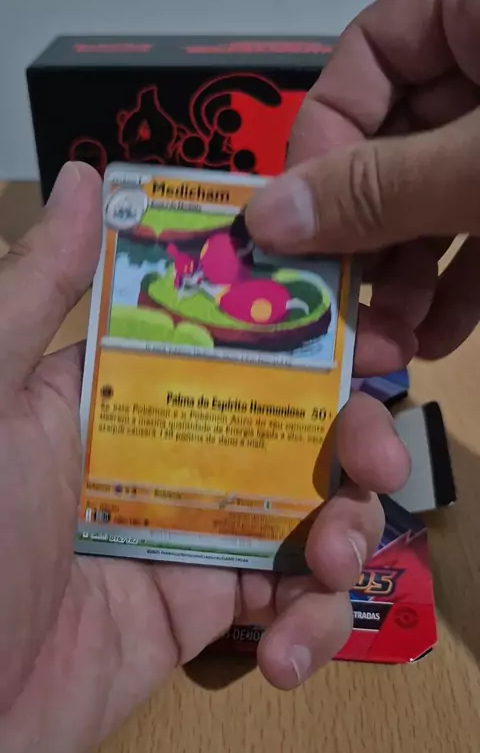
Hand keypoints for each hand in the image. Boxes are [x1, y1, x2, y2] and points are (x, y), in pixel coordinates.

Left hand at [1, 163, 402, 752]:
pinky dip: (315, 620)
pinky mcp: (208, 609)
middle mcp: (171, 452)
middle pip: (296, 426)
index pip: (239, 344)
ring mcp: (196, 530)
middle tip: (378, 456)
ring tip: (330, 561)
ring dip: (347, 532)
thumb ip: (38, 291)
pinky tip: (293, 644)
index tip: (368, 334)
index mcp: (130, 393)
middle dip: (355, 438)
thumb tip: (88, 182)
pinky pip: (292, 601)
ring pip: (311, 510)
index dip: (310, 334)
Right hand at [246, 0, 479, 529]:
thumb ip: (388, 186)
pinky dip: (469, 280)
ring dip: (412, 275)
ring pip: (442, 196)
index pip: (360, 62)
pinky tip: (443, 333)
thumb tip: (269, 216)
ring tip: (389, 347)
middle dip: (368, 239)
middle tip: (343, 318)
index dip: (322, 149)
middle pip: (396, 143)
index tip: (304, 234)